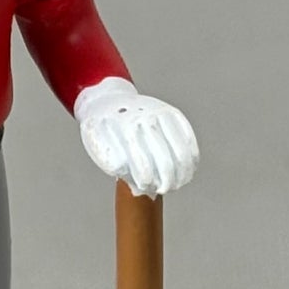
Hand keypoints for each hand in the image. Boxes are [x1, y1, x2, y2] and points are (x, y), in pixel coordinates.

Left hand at [74, 77, 197, 196]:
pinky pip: (188, 138)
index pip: (140, 161)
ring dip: (182, 173)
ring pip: (180, 151)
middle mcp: (142, 119)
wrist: (106, 99)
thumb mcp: (96, 144)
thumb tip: (135, 180)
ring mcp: (159, 114)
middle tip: (164, 189)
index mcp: (122, 129)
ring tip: (177, 184)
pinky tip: (189, 170)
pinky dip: (191, 157)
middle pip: (163, 159)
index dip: (145, 179)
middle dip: (166, 180)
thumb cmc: (102, 130)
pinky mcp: (172, 113)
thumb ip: (113, 162)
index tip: (146, 187)